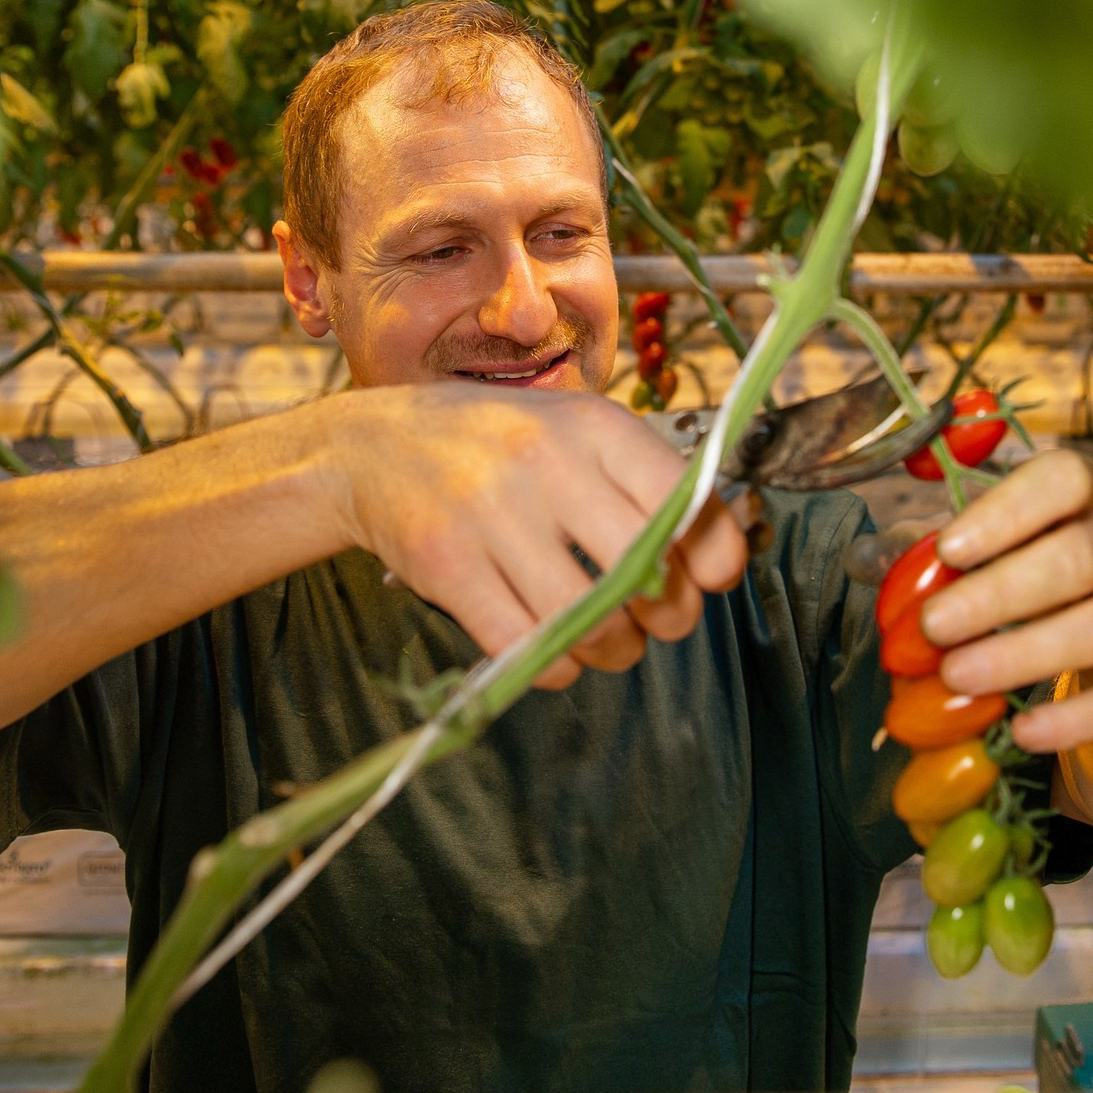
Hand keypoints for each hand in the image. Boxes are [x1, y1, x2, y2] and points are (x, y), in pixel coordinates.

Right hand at [320, 383, 748, 687]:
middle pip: (646, 569)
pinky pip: (527, 647)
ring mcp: (492, 513)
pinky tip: (555, 653)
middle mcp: (547, 462)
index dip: (714, 552)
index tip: (712, 577)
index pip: (684, 497)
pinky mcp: (446, 563)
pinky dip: (556, 668)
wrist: (373, 446)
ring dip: (615, 651)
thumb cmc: (500, 445)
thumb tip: (719, 557)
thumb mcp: (576, 432)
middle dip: (670, 615)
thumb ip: (644, 481)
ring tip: (610, 642)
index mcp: (594, 425)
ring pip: (591, 621)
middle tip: (660, 621)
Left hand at [917, 448, 1092, 754]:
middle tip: (934, 628)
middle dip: (1002, 593)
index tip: (948, 549)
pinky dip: (1081, 718)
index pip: (1061, 480)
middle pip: (1082, 555)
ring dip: (1029, 653)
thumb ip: (925, 555)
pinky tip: (1025, 733)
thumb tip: (864, 559)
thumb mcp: (985, 557)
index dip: (1007, 511)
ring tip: (959, 677)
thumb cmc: (1034, 583)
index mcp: (1087, 492)